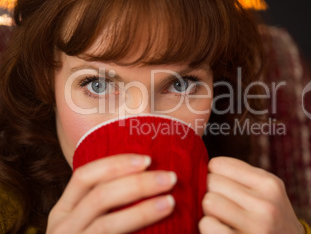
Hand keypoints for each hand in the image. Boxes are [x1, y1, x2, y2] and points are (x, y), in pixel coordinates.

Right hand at [47, 154, 176, 232]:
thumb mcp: (90, 219)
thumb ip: (111, 201)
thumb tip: (151, 174)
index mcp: (65, 209)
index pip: (85, 176)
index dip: (116, 164)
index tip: (148, 159)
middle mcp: (63, 228)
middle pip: (100, 196)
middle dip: (138, 184)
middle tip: (169, 179)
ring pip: (107, 224)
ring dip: (143, 210)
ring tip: (171, 202)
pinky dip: (140, 231)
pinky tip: (165, 230)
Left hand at [199, 157, 304, 233]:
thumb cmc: (270, 218)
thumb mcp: (267, 192)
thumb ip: (241, 176)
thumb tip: (204, 166)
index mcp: (269, 184)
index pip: (218, 164)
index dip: (212, 175)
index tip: (220, 188)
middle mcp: (266, 204)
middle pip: (212, 182)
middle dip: (210, 192)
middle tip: (221, 206)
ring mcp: (257, 226)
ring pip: (209, 201)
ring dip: (208, 211)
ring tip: (221, 218)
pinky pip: (208, 224)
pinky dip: (208, 226)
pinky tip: (220, 229)